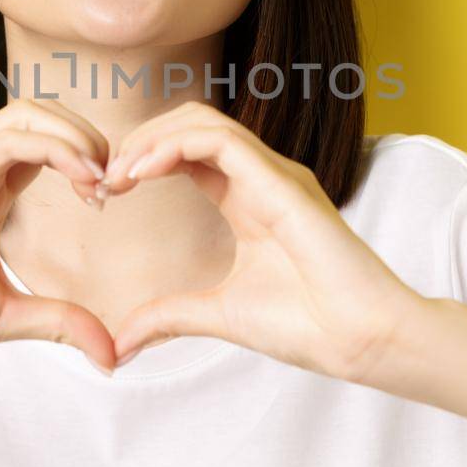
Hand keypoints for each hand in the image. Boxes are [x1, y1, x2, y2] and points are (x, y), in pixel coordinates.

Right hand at [0, 98, 116, 377]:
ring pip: (26, 114)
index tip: (105, 198)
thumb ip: (60, 323)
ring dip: (76, 134)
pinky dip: (55, 148)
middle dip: (87, 134)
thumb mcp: (5, 317)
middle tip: (111, 181)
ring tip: (100, 176)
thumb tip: (112, 356)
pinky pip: (8, 142)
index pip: (44, 141)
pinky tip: (82, 178)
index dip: (84, 156)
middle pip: (39, 113)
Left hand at [100, 102, 423, 382]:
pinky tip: (144, 171)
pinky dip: (176, 145)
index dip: (143, 160)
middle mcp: (263, 178)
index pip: (190, 153)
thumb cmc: (309, 326)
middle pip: (191, 125)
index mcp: (249, 200)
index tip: (107, 192)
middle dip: (141, 141)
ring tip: (120, 173)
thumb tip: (119, 344)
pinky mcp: (284, 182)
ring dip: (153, 139)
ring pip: (204, 122)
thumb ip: (169, 317)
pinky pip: (223, 140)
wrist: (361, 341)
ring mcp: (276, 175)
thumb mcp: (218, 315)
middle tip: (105, 178)